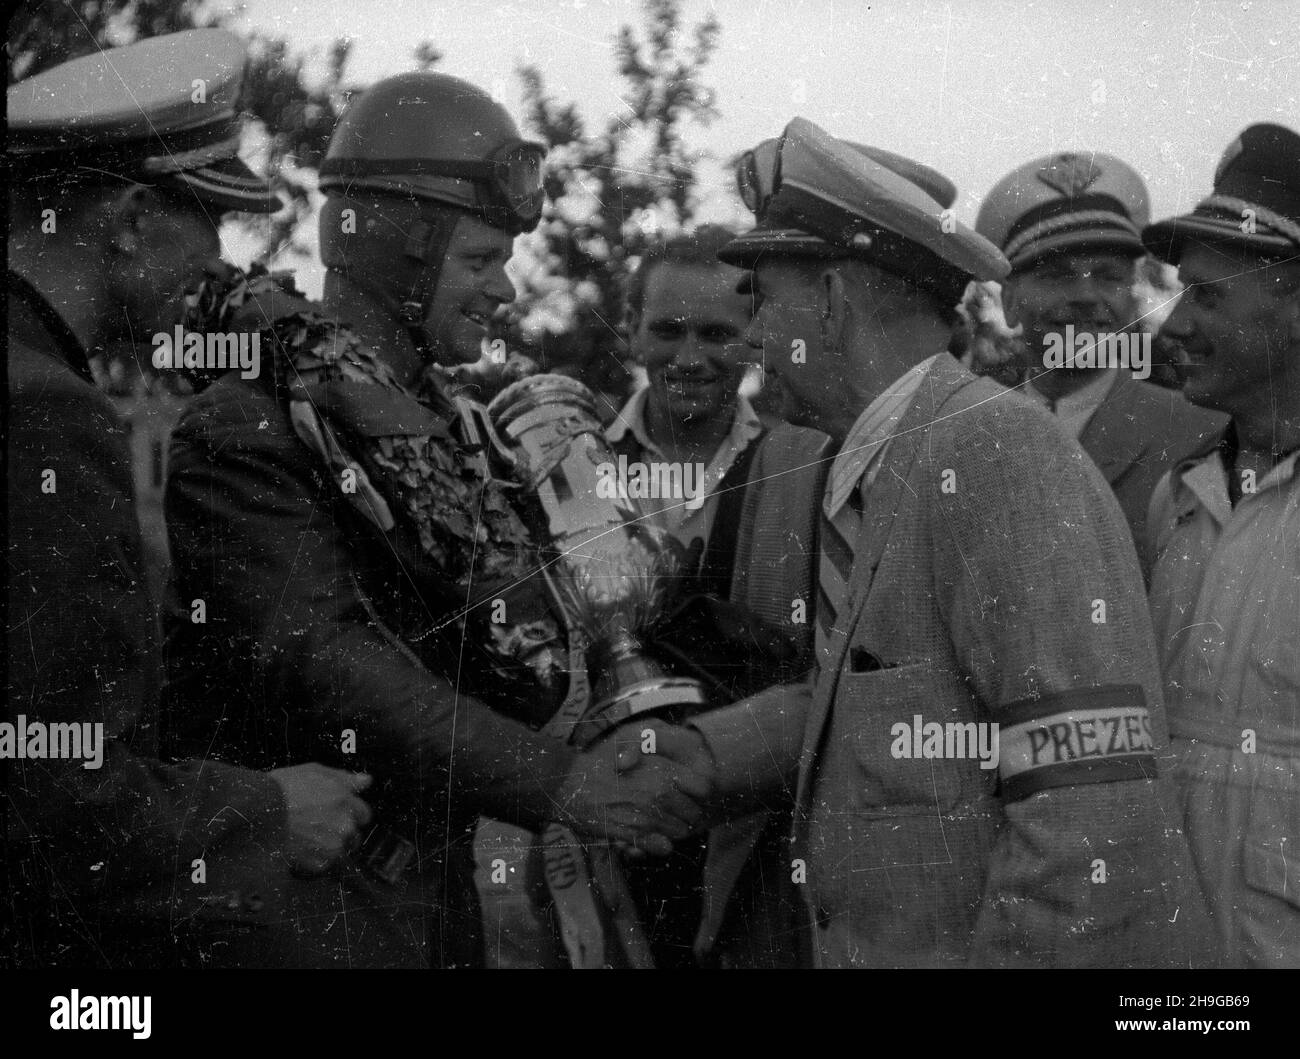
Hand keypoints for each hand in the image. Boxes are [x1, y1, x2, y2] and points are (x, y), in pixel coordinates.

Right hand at [269, 764, 372, 876]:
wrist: (256, 812)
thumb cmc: (281, 789)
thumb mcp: (314, 771)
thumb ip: (345, 778)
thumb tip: (367, 780)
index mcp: (345, 800)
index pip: (365, 814)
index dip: (351, 815)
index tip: (339, 816)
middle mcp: (345, 823)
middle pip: (355, 836)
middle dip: (342, 833)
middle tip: (318, 828)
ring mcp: (333, 845)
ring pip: (340, 852)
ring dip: (328, 848)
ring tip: (306, 839)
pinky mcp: (319, 863)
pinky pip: (324, 865)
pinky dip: (314, 861)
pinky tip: (300, 849)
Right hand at [555, 723, 715, 855]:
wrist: (568, 783)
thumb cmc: (599, 766)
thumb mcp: (633, 751)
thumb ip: (659, 761)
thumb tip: (677, 771)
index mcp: (663, 770)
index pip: (704, 787)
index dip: (699, 794)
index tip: (689, 796)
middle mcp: (660, 792)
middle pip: (694, 813)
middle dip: (686, 816)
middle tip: (672, 814)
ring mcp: (648, 814)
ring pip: (679, 832)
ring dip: (672, 832)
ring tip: (657, 825)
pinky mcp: (634, 834)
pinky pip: (662, 847)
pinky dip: (659, 846)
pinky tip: (648, 839)